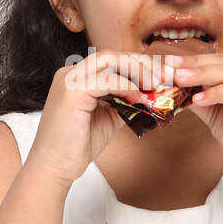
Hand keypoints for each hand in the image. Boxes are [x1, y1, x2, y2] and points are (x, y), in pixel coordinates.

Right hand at [25, 48, 172, 188]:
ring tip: (156, 84)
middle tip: (167, 75)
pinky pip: (105, 79)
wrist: (55, 167)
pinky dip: (125, 86)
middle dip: (143, 62)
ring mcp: (69, 80)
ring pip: (109, 60)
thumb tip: (151, 93)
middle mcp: (72, 73)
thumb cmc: (79, 145)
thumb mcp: (109, 118)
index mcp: (79, 77)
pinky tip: (139, 96)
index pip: (113, 60)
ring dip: (137, 70)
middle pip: (113, 55)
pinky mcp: (71, 91)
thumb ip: (125, 102)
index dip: (141, 63)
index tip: (165, 73)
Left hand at [167, 54, 222, 186]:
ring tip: (180, 78)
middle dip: (196, 64)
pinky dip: (218, 93)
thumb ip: (200, 98)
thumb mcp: (215, 115)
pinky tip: (199, 98)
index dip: (196, 60)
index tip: (171, 62)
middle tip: (171, 66)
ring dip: (203, 75)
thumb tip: (175, 85)